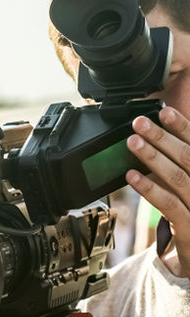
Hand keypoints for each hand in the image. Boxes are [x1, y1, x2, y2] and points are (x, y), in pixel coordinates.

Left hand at [127, 108, 189, 276]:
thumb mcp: (184, 193)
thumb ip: (175, 171)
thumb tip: (151, 145)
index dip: (183, 127)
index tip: (164, 111)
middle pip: (189, 158)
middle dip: (163, 138)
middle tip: (139, 124)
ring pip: (179, 178)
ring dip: (154, 158)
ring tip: (132, 143)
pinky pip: (170, 206)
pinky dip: (150, 189)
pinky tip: (132, 177)